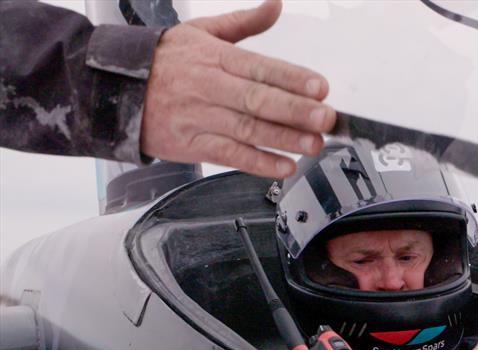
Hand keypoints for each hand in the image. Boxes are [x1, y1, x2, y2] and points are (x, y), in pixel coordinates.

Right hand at [141, 0, 335, 177]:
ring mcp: (200, 117)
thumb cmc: (163, 61)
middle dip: (296, 110)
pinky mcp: (191, 144)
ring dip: (284, 139)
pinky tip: (284, 166)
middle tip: (325, 118)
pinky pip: (229, 155)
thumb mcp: (201, 31)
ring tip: (313, 144)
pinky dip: (258, 163)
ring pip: (248, 129)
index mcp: (215, 57)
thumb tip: (276, 4)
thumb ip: (244, 22)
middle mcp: (209, 86)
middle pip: (258, 99)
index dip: (293, 77)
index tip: (321, 87)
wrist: (113, 88)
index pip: (261, 66)